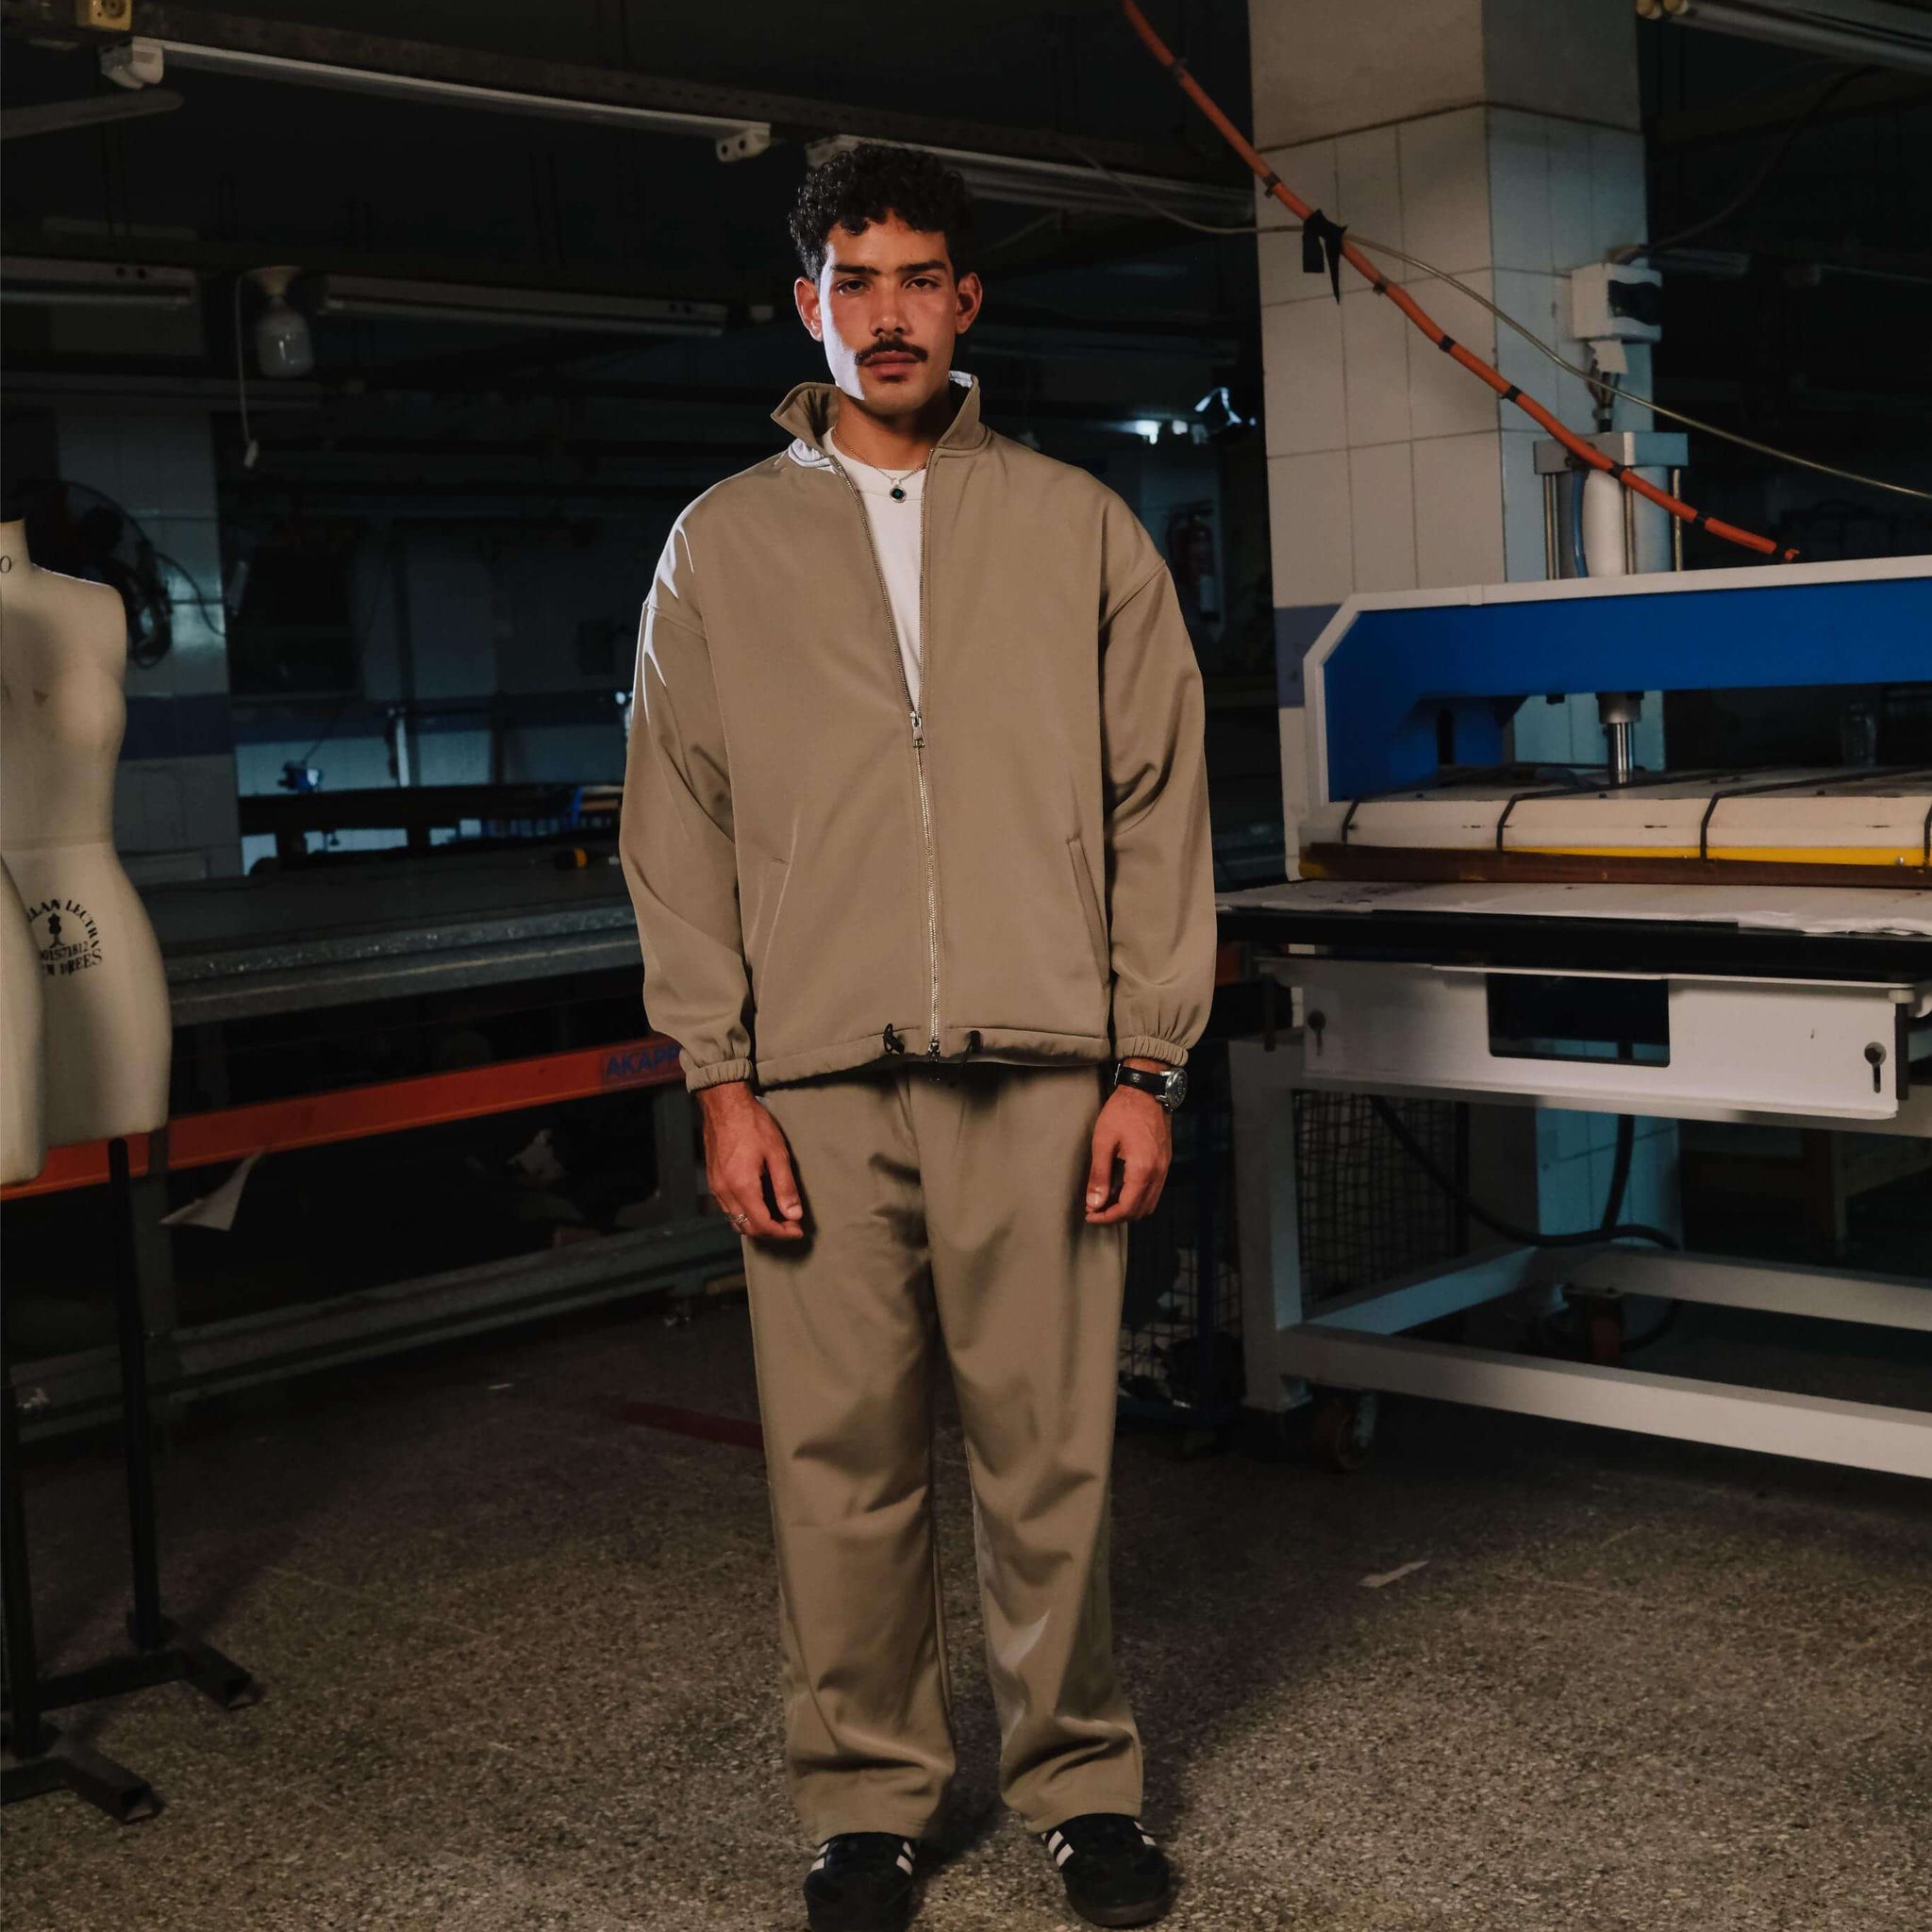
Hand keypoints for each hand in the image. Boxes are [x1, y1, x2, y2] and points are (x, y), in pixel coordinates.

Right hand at [696, 1081, 805, 1240]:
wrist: (724, 1104)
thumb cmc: (752, 1124)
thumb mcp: (776, 1153)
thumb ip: (785, 1187)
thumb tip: (794, 1214)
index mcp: (742, 1187)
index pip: (762, 1225)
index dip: (782, 1233)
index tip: (797, 1230)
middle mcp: (725, 1192)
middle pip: (747, 1228)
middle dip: (770, 1232)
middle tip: (790, 1224)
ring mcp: (716, 1187)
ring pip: (735, 1221)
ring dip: (756, 1224)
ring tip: (777, 1216)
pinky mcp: (713, 1180)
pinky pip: (727, 1208)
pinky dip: (744, 1214)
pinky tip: (759, 1203)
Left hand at [1083, 1078, 1171, 1224]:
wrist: (1147, 1091)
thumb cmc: (1123, 1111)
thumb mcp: (1103, 1141)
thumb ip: (1099, 1175)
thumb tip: (1094, 1203)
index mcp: (1142, 1169)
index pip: (1127, 1208)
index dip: (1107, 1217)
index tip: (1090, 1215)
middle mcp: (1158, 1173)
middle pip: (1140, 1211)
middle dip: (1116, 1216)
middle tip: (1095, 1209)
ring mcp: (1164, 1168)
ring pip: (1149, 1203)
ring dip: (1128, 1208)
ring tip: (1106, 1201)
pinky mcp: (1165, 1162)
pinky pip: (1154, 1190)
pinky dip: (1137, 1197)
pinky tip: (1121, 1189)